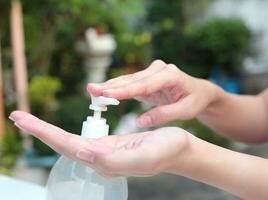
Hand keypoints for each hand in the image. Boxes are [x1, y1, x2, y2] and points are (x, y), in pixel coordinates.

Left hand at [9, 111, 190, 177]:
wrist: (179, 149)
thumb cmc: (166, 151)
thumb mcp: (143, 157)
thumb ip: (112, 160)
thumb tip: (82, 153)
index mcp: (105, 161)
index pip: (67, 146)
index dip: (44, 132)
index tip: (22, 120)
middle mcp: (100, 158)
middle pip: (63, 143)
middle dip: (39, 130)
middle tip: (17, 116)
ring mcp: (104, 152)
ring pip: (70, 141)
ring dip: (48, 131)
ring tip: (31, 122)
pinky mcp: (110, 145)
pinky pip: (83, 137)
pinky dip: (66, 131)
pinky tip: (58, 130)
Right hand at [87, 60, 218, 127]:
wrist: (199, 91)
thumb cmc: (194, 101)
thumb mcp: (185, 111)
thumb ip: (163, 115)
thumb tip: (140, 122)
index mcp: (170, 75)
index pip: (144, 85)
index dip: (124, 91)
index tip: (107, 94)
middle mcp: (159, 70)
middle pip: (132, 80)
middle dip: (111, 86)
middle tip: (91, 90)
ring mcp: (152, 72)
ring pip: (128, 80)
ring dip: (110, 86)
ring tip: (92, 90)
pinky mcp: (147, 78)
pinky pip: (130, 84)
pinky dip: (116, 89)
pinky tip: (103, 91)